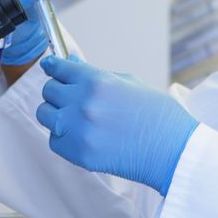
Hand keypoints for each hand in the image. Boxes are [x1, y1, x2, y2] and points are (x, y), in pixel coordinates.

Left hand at [37, 56, 198, 195]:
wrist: (173, 151)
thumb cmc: (158, 115)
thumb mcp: (129, 83)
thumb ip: (96, 74)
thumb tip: (72, 64)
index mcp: (97, 82)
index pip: (59, 68)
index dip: (53, 67)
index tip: (49, 67)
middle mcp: (83, 103)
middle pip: (49, 90)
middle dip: (58, 91)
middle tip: (70, 96)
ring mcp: (78, 130)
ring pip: (45, 114)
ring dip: (55, 113)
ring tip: (72, 117)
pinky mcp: (78, 154)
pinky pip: (55, 140)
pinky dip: (62, 137)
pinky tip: (80, 136)